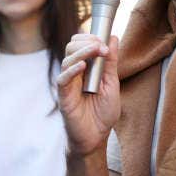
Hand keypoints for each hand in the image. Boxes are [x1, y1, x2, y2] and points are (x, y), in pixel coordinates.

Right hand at [56, 33, 120, 156]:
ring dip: (82, 51)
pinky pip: (63, 79)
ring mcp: (68, 83)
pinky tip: (83, 66)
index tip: (105, 40)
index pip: (81, 44)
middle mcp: (75, 73)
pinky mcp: (64, 96)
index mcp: (87, 68)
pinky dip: (72, 70)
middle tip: (101, 46)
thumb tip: (112, 37)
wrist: (96, 138)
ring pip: (67, 59)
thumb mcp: (112, 84)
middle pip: (71, 47)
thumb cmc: (103, 113)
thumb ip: (111, 62)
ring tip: (96, 51)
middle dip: (86, 42)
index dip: (91, 37)